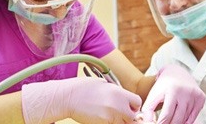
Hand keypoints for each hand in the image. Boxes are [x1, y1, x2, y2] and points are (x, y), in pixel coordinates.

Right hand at [22, 77, 141, 123]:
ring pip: (122, 123)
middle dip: (128, 116)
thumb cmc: (83, 88)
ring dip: (119, 120)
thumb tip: (123, 99)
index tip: (128, 106)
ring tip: (108, 114)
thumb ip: (116, 93)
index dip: (133, 105)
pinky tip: (101, 117)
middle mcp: (118, 106)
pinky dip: (109, 123)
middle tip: (119, 113)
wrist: (68, 97)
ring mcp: (110, 117)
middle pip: (132, 117)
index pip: (137, 102)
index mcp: (119, 93)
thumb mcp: (104, 85)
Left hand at [141, 65, 204, 123]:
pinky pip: (194, 116)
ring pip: (186, 118)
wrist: (178, 72)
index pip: (167, 114)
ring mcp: (194, 95)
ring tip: (170, 122)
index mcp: (172, 89)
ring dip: (177, 123)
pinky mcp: (201, 97)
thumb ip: (148, 107)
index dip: (162, 123)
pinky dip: (186, 121)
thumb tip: (147, 122)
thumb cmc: (163, 85)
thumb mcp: (154, 93)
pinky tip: (179, 120)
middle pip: (178, 118)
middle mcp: (185, 92)